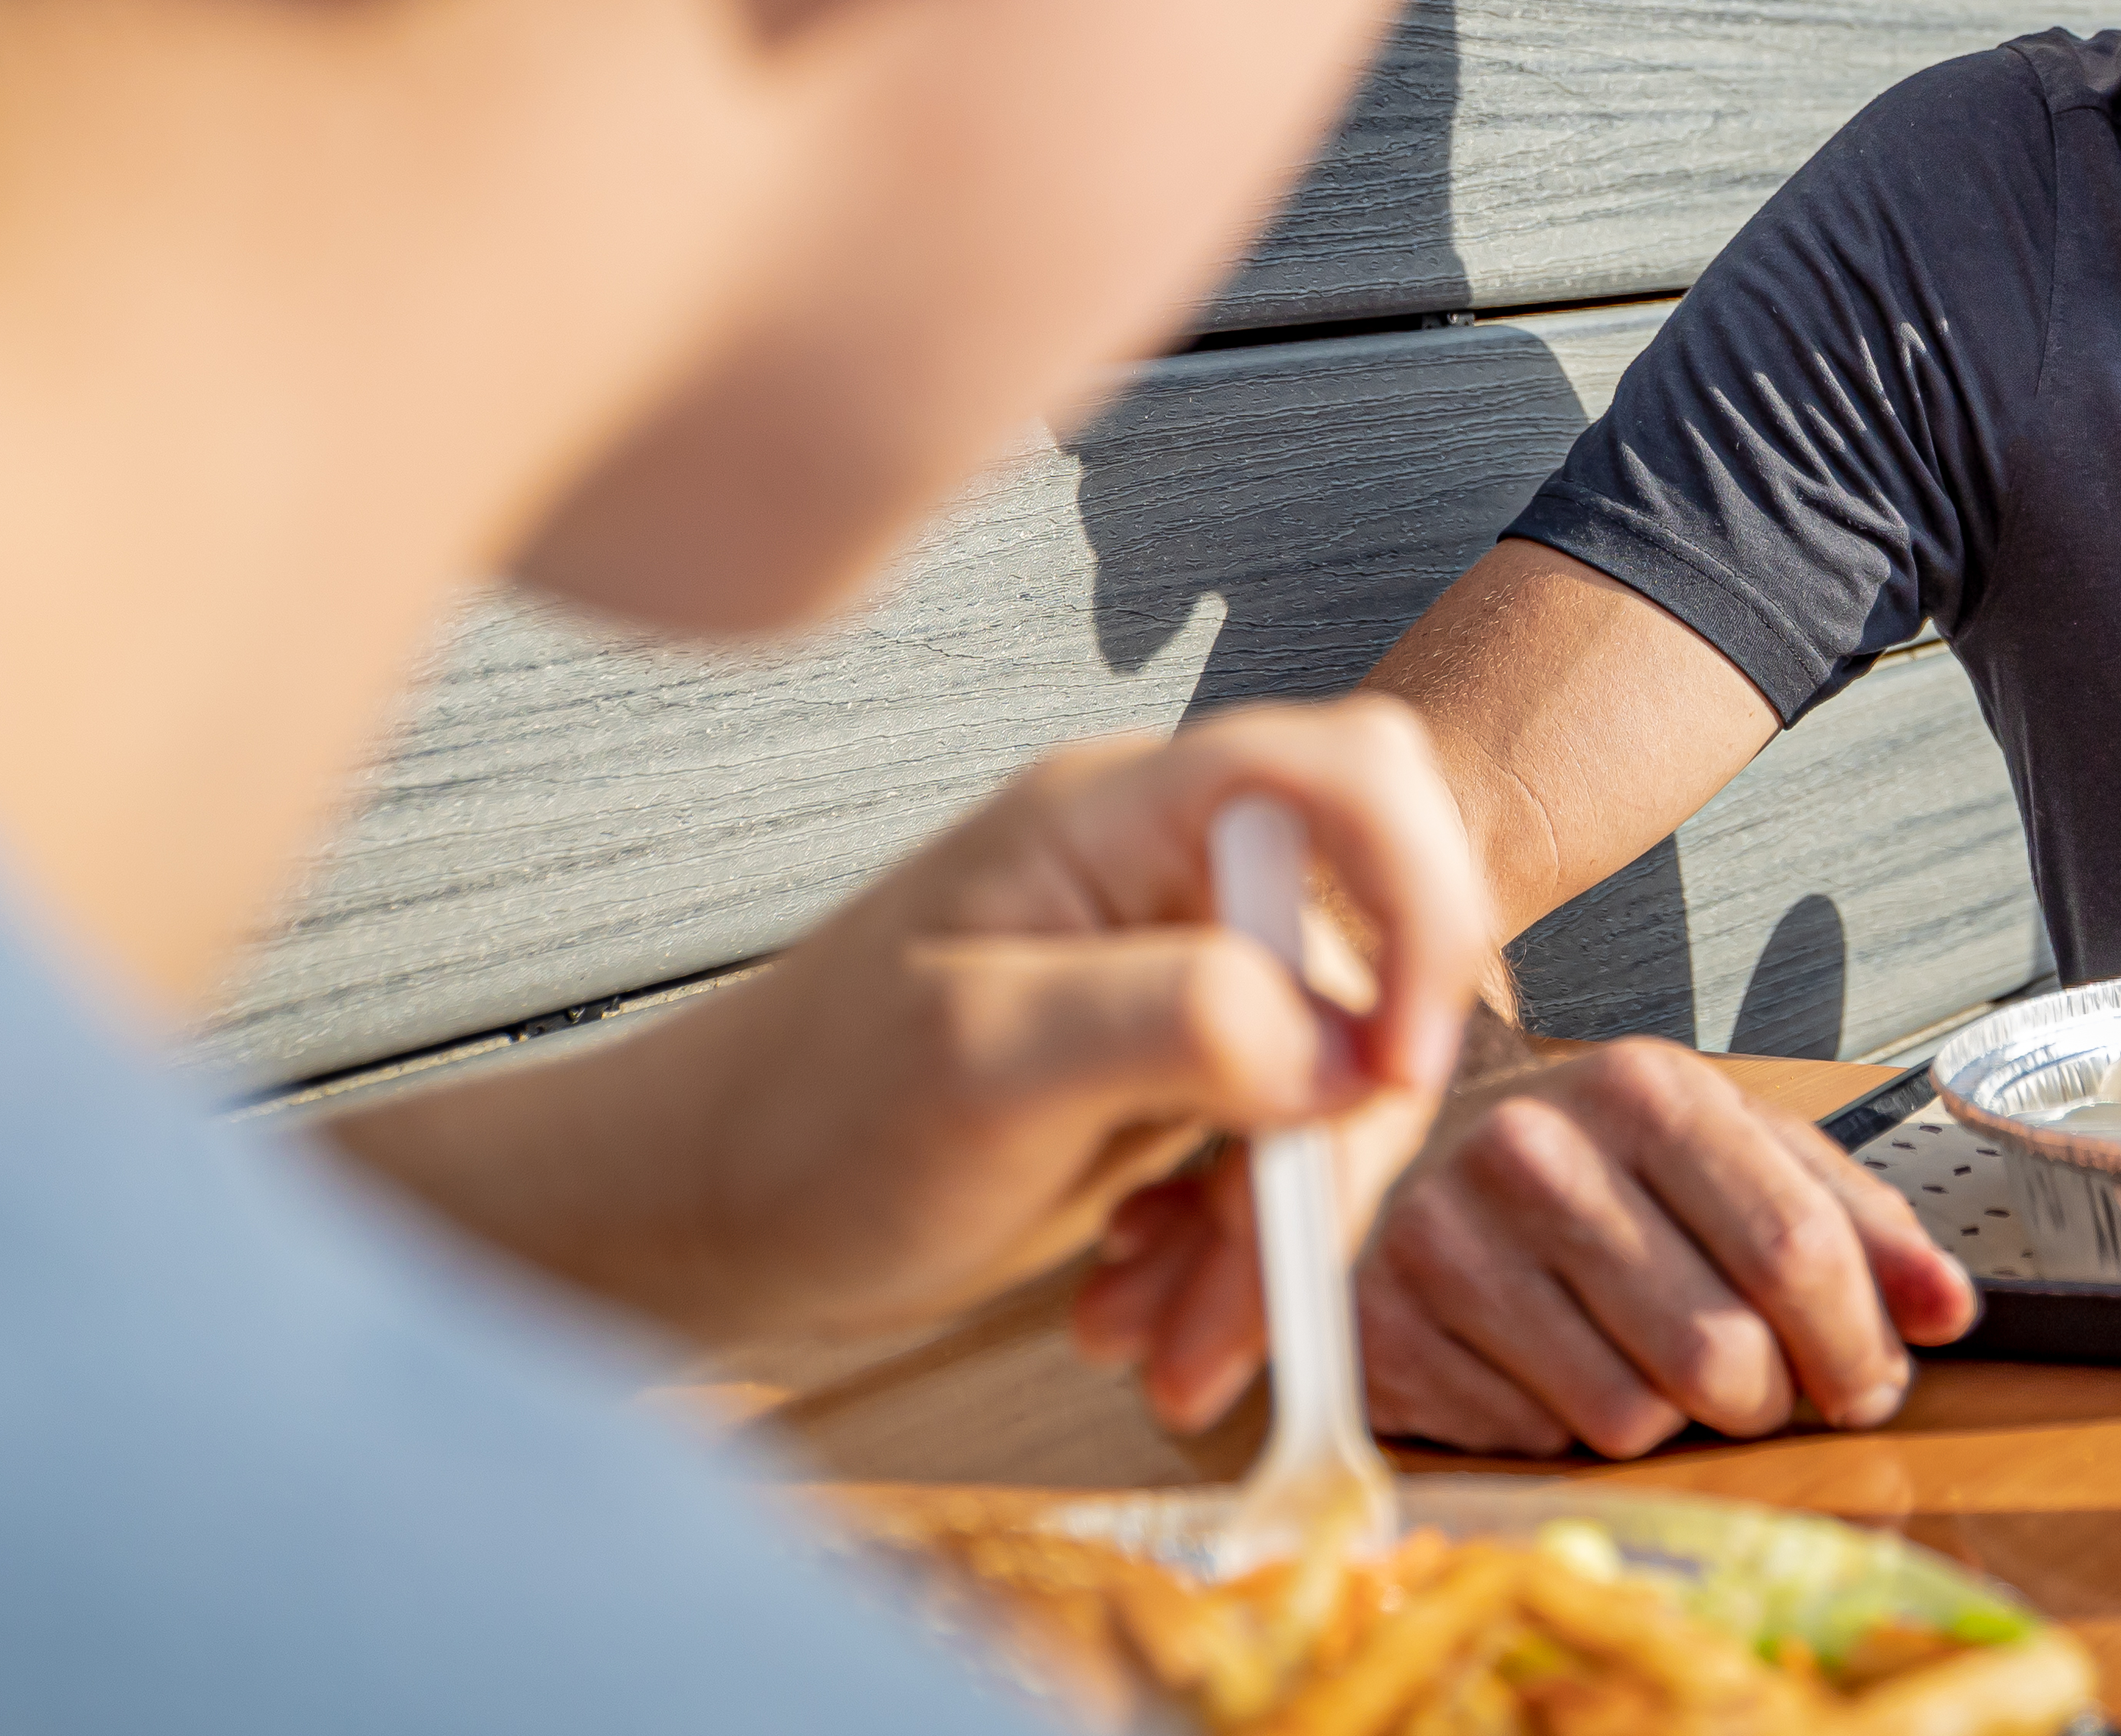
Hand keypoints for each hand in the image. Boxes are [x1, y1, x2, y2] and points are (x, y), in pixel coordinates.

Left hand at [326, 697, 1489, 1347]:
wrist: (701, 1216)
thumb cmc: (799, 1120)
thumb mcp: (982, 1062)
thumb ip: (1176, 1020)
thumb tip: (1342, 1048)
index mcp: (1125, 815)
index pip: (1351, 777)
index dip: (1419, 900)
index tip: (1396, 1066)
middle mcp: (1167, 876)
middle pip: (1360, 969)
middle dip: (1325, 1153)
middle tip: (1255, 1296)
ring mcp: (1172, 974)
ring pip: (1327, 1086)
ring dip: (1270, 1236)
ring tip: (1163, 1343)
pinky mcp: (1168, 1073)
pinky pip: (1269, 1152)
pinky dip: (1228, 1251)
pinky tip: (1138, 1305)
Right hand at [1075, 1039, 1975, 1455]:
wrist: (1413, 1149)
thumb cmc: (1597, 1159)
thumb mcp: (1733, 1149)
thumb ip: (1854, 1220)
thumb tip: (1948, 1307)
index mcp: (1643, 1088)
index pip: (1795, 1247)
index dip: (1857, 1344)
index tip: (1870, 1384)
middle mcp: (1535, 1151)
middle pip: (1719, 1355)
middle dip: (1762, 1397)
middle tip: (1749, 1381)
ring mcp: (1447, 1242)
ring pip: (1629, 1419)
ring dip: (1662, 1420)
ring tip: (1635, 1355)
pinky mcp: (1386, 1329)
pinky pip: (1536, 1447)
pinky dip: (1565, 1431)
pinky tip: (1547, 1366)